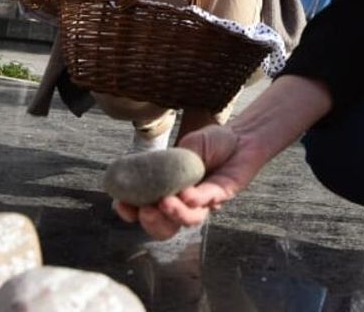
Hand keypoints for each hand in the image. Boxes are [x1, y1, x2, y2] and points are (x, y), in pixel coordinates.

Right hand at [114, 124, 265, 239]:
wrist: (241, 137)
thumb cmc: (211, 142)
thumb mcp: (186, 146)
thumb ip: (171, 161)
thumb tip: (155, 171)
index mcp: (167, 189)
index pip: (145, 208)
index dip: (130, 211)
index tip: (122, 205)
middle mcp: (183, 201)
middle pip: (164, 226)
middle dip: (151, 222)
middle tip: (145, 211)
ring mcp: (202, 201)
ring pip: (186, 220)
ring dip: (173, 214)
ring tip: (165, 203)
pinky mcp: (221, 195)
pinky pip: (205, 202)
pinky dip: (195, 200)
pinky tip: (187, 195)